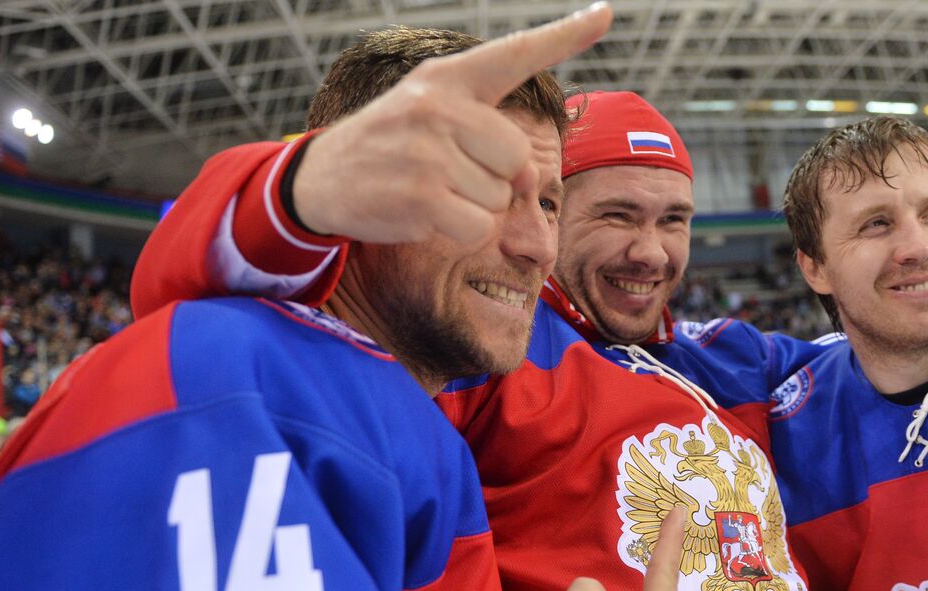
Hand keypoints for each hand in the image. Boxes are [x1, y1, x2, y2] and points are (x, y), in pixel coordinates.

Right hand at [292, 1, 612, 246]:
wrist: (321, 179)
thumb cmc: (393, 149)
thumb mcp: (432, 118)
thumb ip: (488, 136)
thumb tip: (532, 179)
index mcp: (447, 79)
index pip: (515, 53)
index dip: (566, 34)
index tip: (606, 14)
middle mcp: (438, 105)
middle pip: (518, 159)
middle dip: (493, 179)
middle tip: (446, 172)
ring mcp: (428, 149)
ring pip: (501, 199)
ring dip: (473, 208)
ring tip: (429, 190)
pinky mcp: (421, 195)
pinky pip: (480, 227)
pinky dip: (462, 232)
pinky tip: (425, 214)